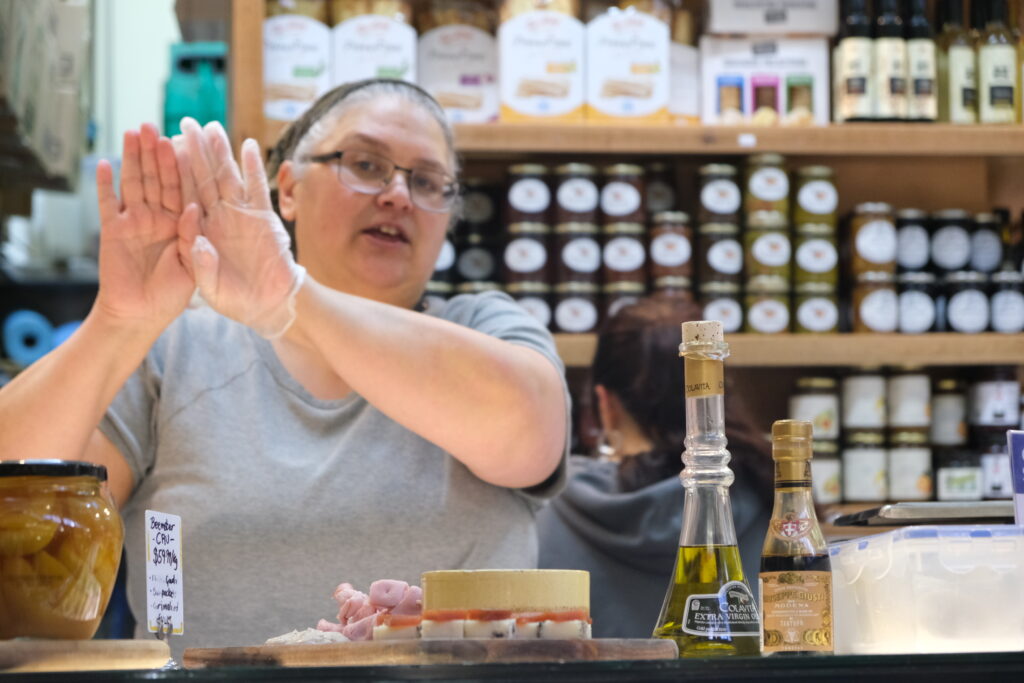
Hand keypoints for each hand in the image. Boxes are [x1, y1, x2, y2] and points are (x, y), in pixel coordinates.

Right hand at [93, 124, 194, 331]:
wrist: (142, 316)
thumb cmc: (172, 295)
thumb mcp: (193, 266)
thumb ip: (194, 237)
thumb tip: (196, 207)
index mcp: (182, 224)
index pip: (183, 188)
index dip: (182, 165)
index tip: (184, 140)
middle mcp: (158, 218)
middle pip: (157, 179)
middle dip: (155, 153)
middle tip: (154, 125)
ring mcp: (134, 222)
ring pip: (134, 184)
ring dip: (132, 159)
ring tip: (132, 133)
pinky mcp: (113, 231)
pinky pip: (108, 204)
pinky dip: (105, 185)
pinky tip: (104, 163)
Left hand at [177, 118, 304, 338]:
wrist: (268, 308)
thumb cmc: (236, 299)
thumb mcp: (208, 285)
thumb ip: (200, 260)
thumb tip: (197, 231)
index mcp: (199, 230)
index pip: (181, 193)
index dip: (172, 170)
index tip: (161, 146)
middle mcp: (218, 217)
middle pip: (203, 177)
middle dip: (194, 151)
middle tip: (185, 123)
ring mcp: (242, 215)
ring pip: (228, 176)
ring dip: (221, 152)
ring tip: (213, 126)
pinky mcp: (264, 218)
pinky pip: (257, 188)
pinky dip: (254, 167)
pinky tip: (249, 146)